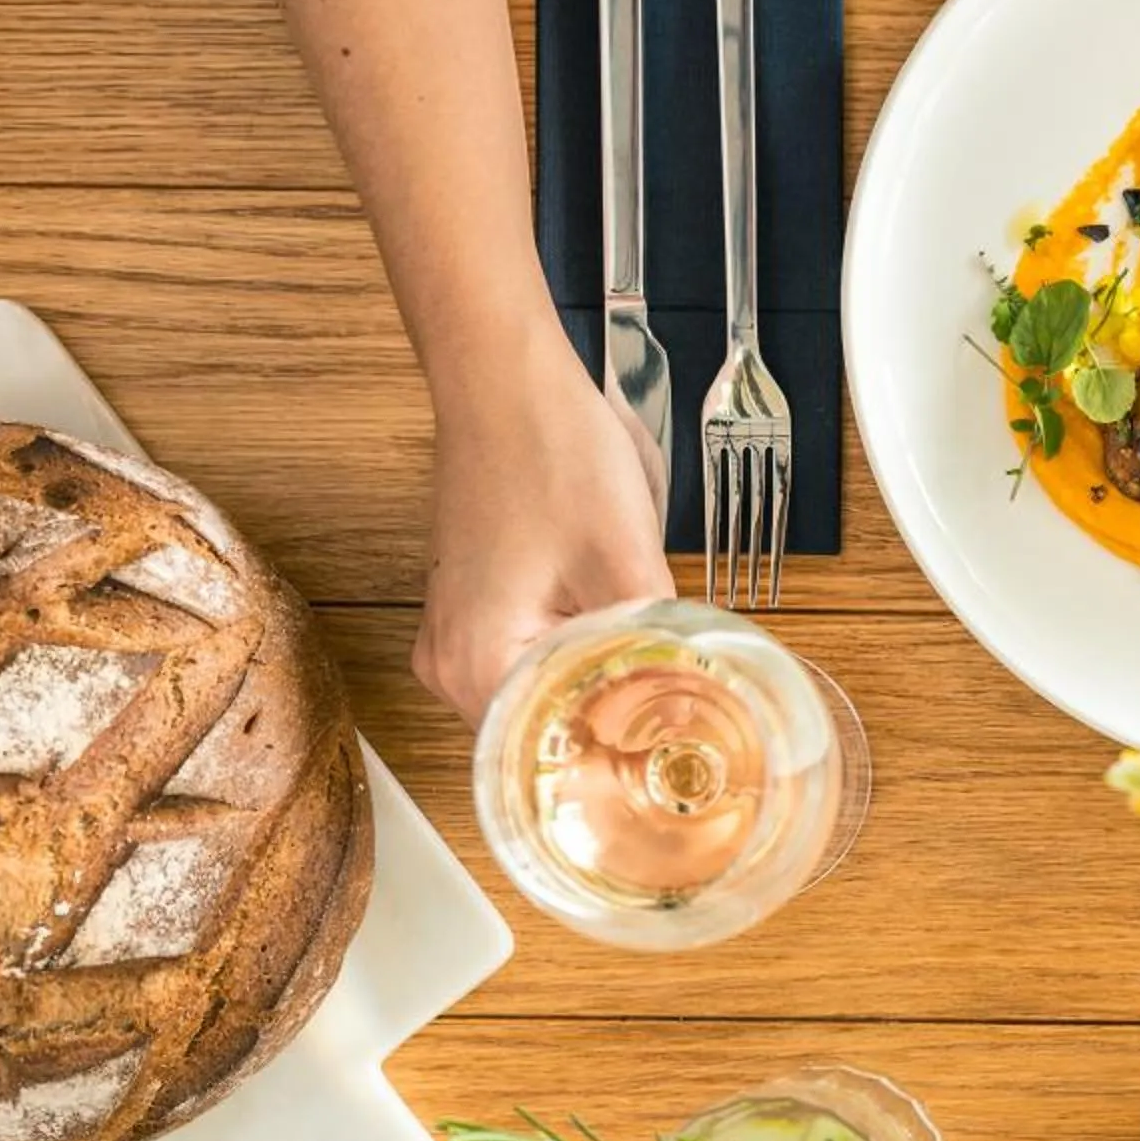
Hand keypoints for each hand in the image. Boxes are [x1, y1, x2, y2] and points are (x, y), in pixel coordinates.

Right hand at [415, 333, 672, 722]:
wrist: (505, 381)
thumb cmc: (551, 452)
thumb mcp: (627, 562)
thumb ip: (655, 651)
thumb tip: (691, 711)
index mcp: (477, 665)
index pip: (554, 758)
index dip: (622, 760)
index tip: (673, 755)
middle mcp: (448, 666)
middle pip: (544, 736)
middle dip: (612, 730)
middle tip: (680, 725)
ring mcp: (454, 639)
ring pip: (538, 699)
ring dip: (594, 693)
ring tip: (654, 681)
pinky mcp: (472, 613)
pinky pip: (526, 663)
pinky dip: (572, 661)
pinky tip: (616, 645)